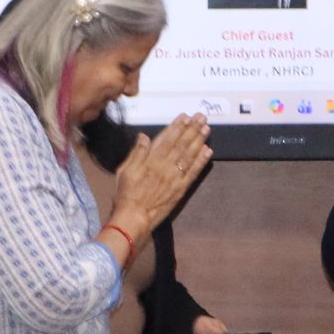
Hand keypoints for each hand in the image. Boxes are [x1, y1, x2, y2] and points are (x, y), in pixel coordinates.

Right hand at [111, 112, 211, 233]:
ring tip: (206, 128)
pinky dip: (201, 161)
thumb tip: (144, 137)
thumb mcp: (124, 171)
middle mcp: (165, 166)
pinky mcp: (181, 189)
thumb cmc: (126, 194)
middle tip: (201, 117)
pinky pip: (193, 172)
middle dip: (191, 129)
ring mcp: (175, 177)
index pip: (166, 139)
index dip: (177, 127)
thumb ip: (136, 153)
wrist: (134, 217)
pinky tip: (208, 150)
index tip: (185, 116)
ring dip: (199, 141)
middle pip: (180, 144)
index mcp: (150, 160)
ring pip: (189, 155)